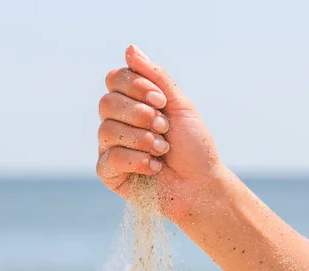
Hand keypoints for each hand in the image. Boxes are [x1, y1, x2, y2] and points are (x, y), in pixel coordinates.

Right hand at [96, 45, 223, 221]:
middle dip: (141, 114)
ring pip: (107, 130)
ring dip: (143, 139)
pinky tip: (155, 167)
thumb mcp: (179, 104)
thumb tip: (130, 48)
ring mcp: (110, 147)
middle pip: (107, 103)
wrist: (202, 184)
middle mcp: (117, 122)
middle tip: (165, 127)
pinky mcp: (109, 173)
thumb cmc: (193, 146)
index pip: (114, 79)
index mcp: (131, 103)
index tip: (162, 101)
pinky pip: (110, 158)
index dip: (136, 86)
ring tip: (163, 149)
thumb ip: (156, 77)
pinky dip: (137, 161)